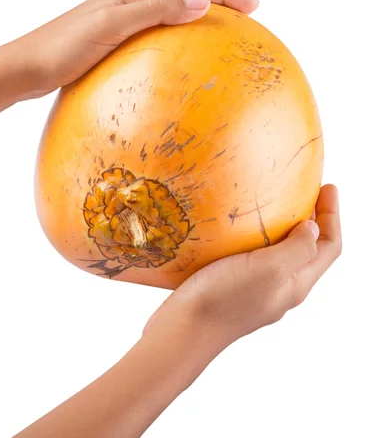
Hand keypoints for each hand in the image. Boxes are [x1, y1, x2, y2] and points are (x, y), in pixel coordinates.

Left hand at [12, 0, 258, 98]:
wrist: (24, 67)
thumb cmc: (61, 49)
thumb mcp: (109, 27)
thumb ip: (154, 11)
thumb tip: (200, 1)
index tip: (254, 6)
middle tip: (247, 15)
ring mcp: (116, 18)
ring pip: (167, 10)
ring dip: (196, 16)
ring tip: (219, 34)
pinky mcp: (108, 39)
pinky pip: (151, 32)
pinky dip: (173, 38)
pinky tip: (176, 62)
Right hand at [143, 184, 341, 347]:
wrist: (183, 329)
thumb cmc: (225, 299)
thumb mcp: (271, 269)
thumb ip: (298, 248)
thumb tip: (312, 229)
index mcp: (295, 284)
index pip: (329, 248)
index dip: (333, 216)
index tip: (327, 186)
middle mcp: (279, 288)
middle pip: (307, 251)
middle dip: (311, 219)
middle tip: (300, 190)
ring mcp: (254, 290)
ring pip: (278, 255)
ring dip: (281, 229)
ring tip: (270, 204)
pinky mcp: (230, 288)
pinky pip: (251, 259)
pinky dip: (254, 239)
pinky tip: (236, 229)